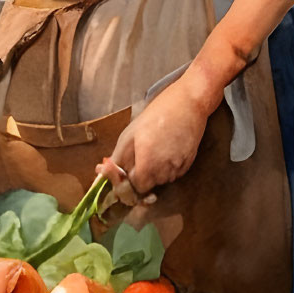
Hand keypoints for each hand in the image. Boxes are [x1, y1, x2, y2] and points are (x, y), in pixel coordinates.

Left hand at [96, 77, 212, 201]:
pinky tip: (164, 150)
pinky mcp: (189, 164)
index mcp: (147, 162)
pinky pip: (173, 174)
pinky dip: (166, 167)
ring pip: (162, 180)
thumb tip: (104, 174)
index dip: (128, 182)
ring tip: (152, 149)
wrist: (187, 105)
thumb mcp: (129, 135)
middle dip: (140, 175)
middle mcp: (165, 169)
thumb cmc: (155, 116)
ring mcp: (179, 167)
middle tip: (137, 155)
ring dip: (153, 172)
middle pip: (149, 185)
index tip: (124, 173)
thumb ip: (118, 158)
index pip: (137, 187)